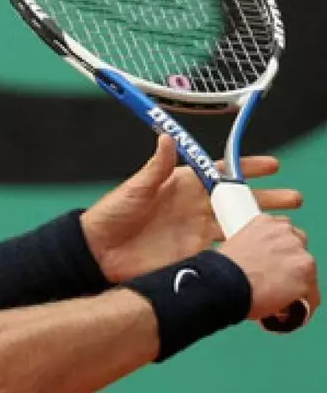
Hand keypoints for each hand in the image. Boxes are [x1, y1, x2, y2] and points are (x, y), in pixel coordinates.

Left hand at [80, 134, 302, 283]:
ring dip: (263, 225)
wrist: (98, 252)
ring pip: (239, 226)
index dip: (247, 169)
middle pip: (239, 200)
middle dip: (268, 198)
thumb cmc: (112, 215)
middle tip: (294, 199)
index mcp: (183, 185)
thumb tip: (167, 137)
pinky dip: (245, 251)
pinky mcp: (193, 255)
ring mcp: (196, 232)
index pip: (222, 173)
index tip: (273, 166)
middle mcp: (194, 207)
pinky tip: (264, 252)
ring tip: (289, 227)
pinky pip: (226, 252)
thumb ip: (156, 167)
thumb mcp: (135, 188)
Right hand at [217, 214, 319, 320]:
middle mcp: (286, 234)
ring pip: (307, 270)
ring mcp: (299, 255)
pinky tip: (288, 308)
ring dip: (296, 280)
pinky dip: (302, 302)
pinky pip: (311, 294)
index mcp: (265, 223)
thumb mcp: (234, 245)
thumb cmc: (220, 269)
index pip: (282, 230)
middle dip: (289, 260)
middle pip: (298, 246)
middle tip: (274, 276)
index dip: (277, 246)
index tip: (270, 257)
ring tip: (278, 295)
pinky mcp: (306, 278)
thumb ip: (253, 247)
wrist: (221, 284)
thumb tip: (258, 264)